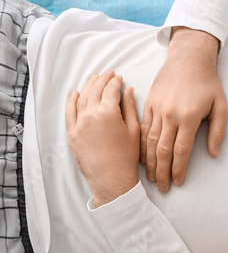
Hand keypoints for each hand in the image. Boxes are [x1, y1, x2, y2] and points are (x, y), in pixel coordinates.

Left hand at [66, 70, 140, 205]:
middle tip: (107, 73)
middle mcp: (91, 115)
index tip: (119, 78)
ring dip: (88, 86)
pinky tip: (74, 93)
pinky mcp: (72, 134)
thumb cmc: (126, 157)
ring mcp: (79, 124)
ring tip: (93, 79)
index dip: (115, 81)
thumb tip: (128, 90)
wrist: (112, 179)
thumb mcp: (133, 131)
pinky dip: (71, 101)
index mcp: (109, 113)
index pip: (111, 89)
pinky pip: (69, 113)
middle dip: (102, 80)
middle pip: (95, 90)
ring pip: (81, 98)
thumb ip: (129, 107)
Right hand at [141, 27, 227, 191]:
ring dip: (150, 162)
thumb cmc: (208, 84)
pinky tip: (142, 158)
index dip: (179, 169)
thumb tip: (213, 154)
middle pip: (163, 150)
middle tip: (163, 188)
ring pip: (149, 142)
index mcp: (188, 117)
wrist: (188, 59)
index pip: (181, 151)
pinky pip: (142, 129)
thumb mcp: (221, 107)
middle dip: (162, 172)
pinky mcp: (148, 103)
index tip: (178, 183)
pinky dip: (141, 146)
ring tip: (151, 178)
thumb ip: (218, 132)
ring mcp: (157, 109)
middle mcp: (170, 114)